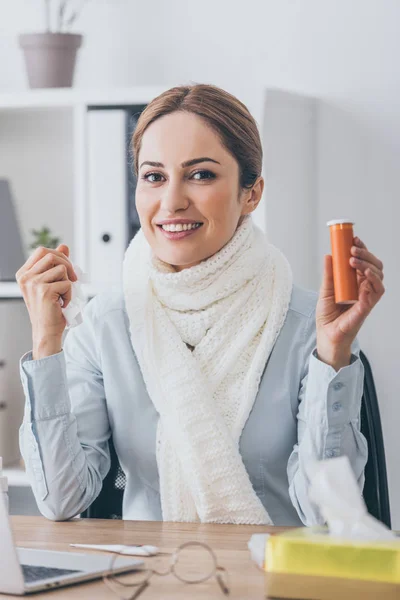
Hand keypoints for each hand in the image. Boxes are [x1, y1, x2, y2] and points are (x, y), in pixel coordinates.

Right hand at [16, 244, 77, 357]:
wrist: (46, 331)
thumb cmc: (49, 308)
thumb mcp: (50, 283)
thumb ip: (55, 265)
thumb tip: (64, 246)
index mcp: (24, 273)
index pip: (42, 251)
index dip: (58, 255)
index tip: (66, 269)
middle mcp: (25, 277)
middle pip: (52, 255)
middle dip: (67, 265)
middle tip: (73, 279)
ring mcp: (33, 284)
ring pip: (61, 269)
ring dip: (68, 283)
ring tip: (62, 295)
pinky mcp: (44, 291)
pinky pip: (67, 284)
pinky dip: (70, 294)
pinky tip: (62, 304)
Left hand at [316, 236, 384, 369]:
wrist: (326, 334)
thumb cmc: (327, 314)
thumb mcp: (325, 290)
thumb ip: (328, 274)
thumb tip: (328, 255)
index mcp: (355, 281)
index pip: (364, 261)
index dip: (362, 249)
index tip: (354, 239)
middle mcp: (364, 287)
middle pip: (374, 266)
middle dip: (366, 254)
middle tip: (353, 249)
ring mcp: (367, 297)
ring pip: (378, 276)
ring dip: (369, 265)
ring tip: (355, 261)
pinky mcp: (367, 307)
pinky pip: (376, 293)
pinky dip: (372, 282)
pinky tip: (364, 275)